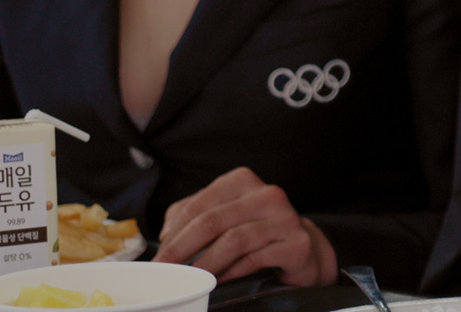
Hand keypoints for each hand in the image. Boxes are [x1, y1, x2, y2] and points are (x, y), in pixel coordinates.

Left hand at [155, 167, 336, 285]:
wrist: (303, 247)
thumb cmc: (256, 231)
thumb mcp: (224, 216)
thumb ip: (193, 217)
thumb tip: (166, 236)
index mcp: (242, 181)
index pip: (198, 205)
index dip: (173, 234)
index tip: (158, 258)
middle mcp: (265, 194)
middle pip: (211, 222)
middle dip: (182, 250)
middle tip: (165, 272)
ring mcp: (284, 218)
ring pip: (232, 241)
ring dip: (205, 264)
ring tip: (190, 279)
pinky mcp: (296, 244)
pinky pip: (254, 259)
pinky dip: (231, 272)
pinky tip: (218, 281)